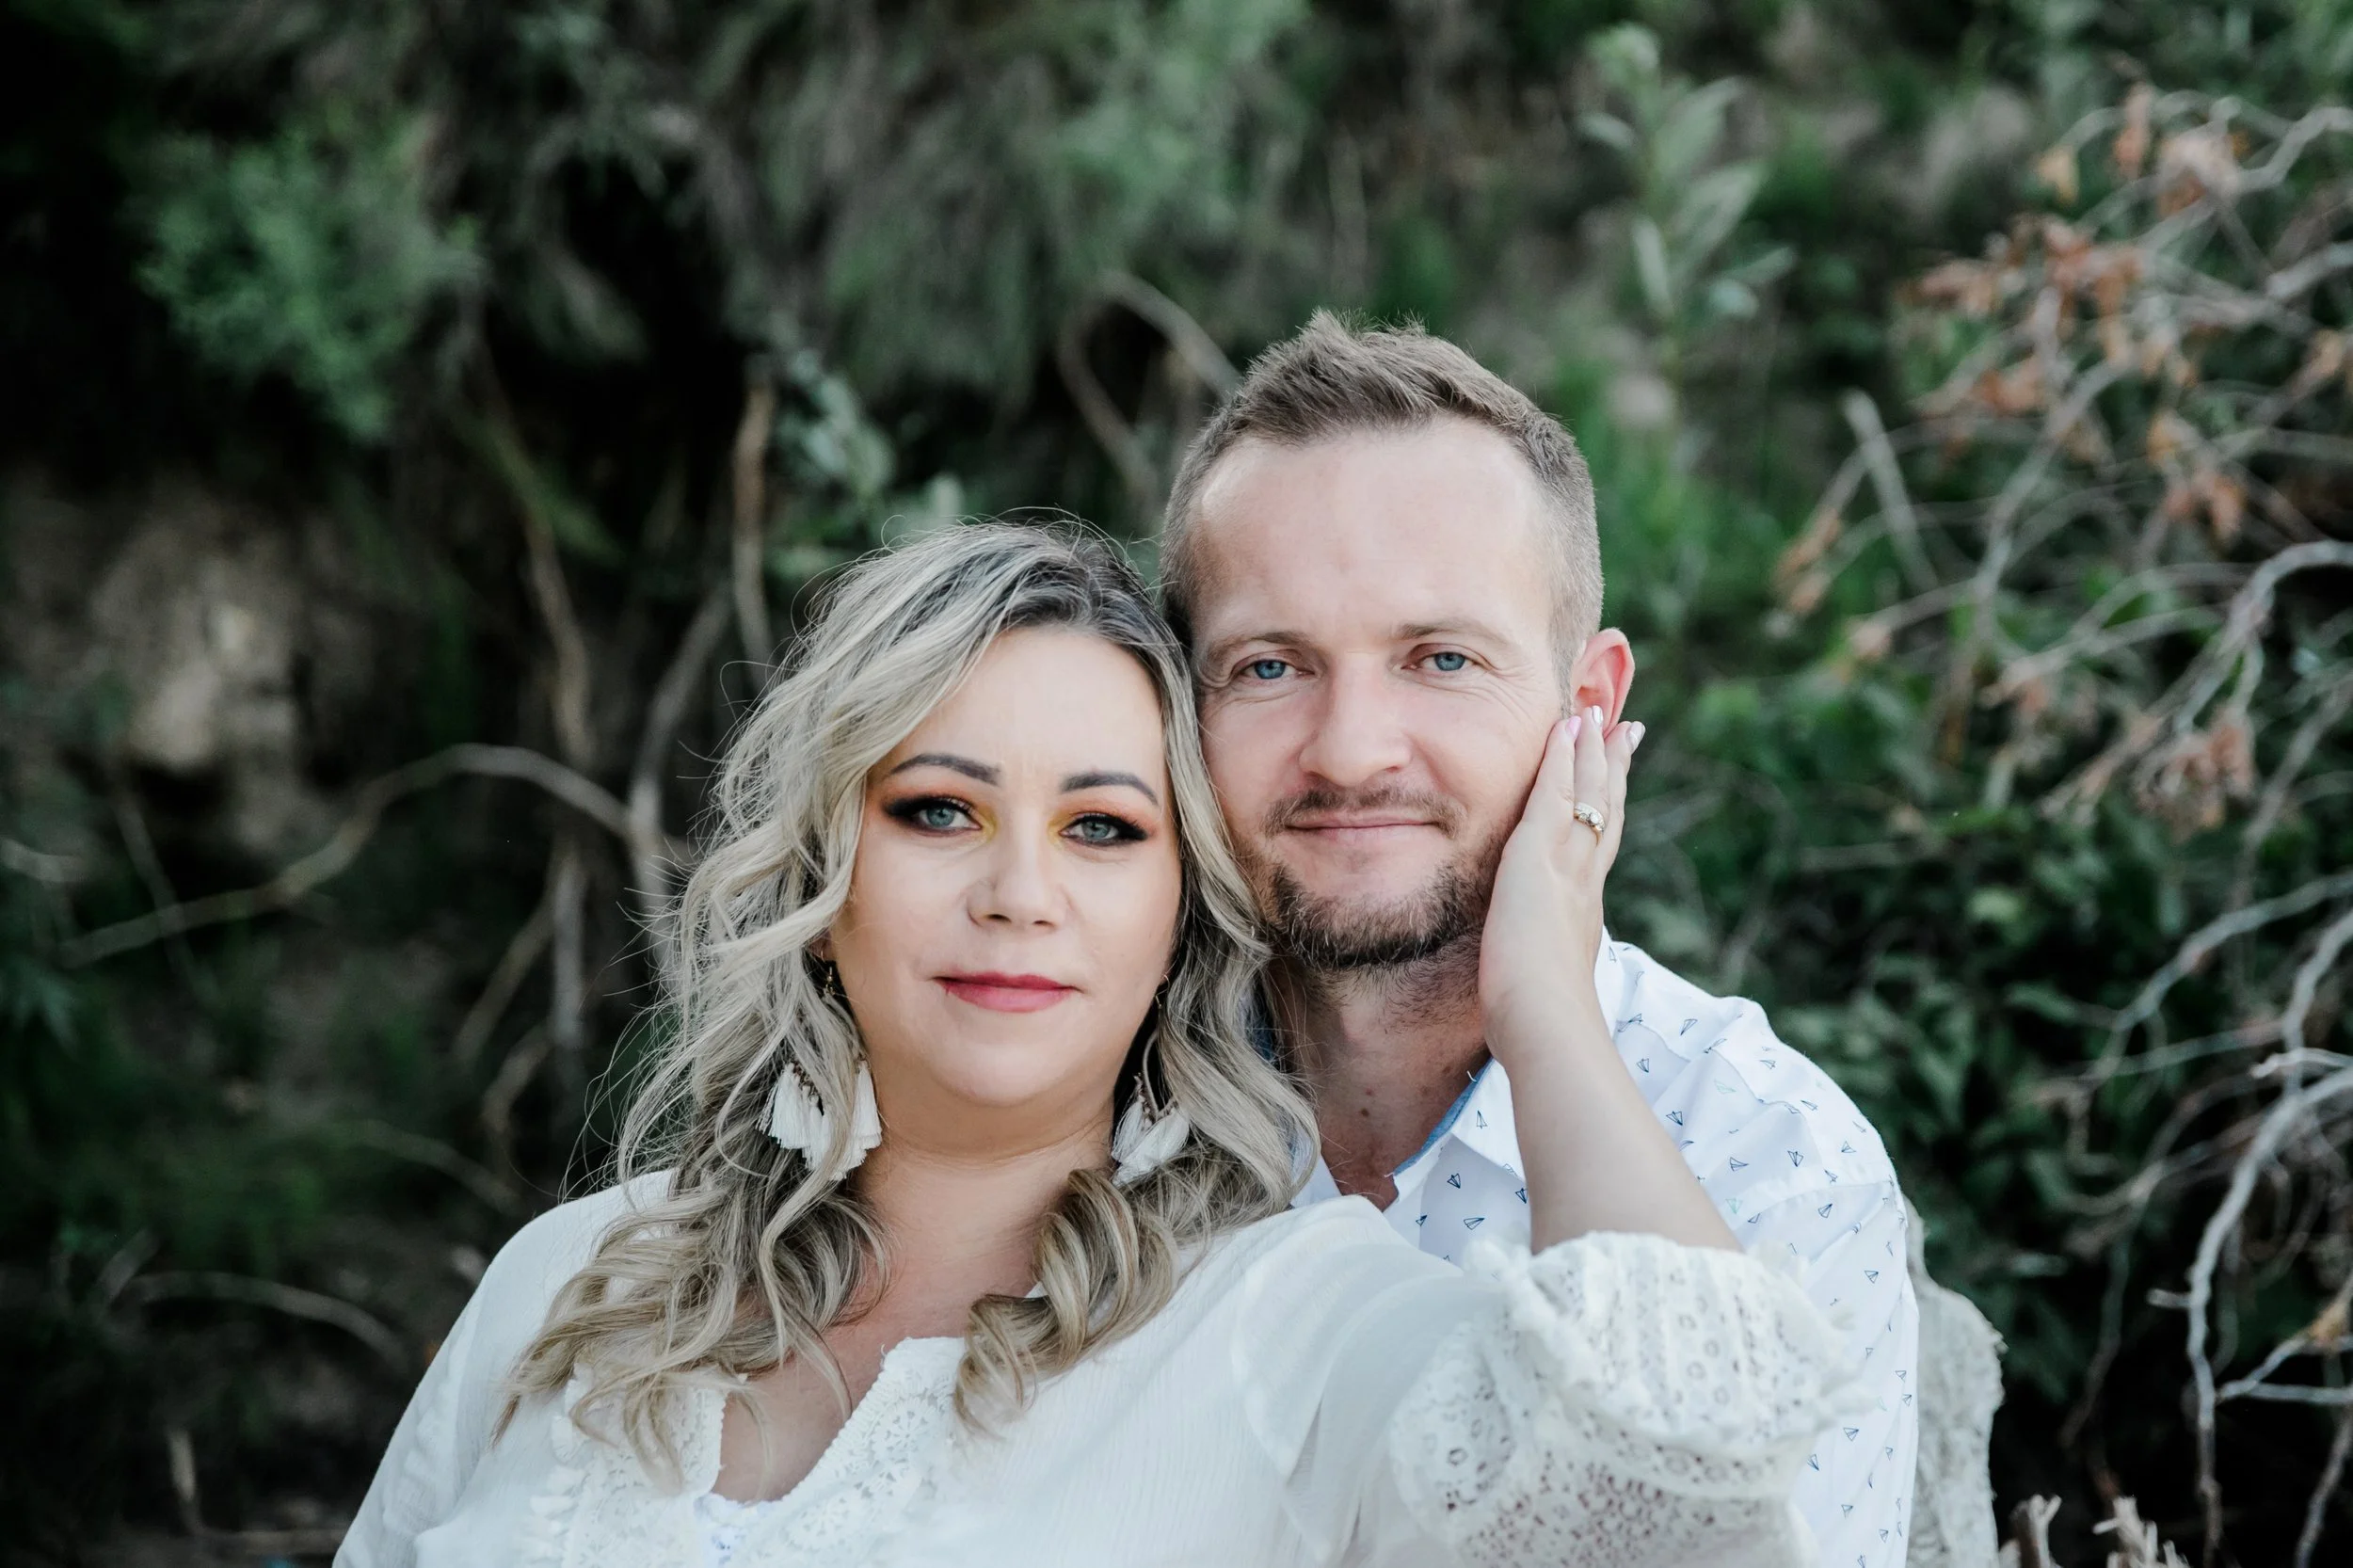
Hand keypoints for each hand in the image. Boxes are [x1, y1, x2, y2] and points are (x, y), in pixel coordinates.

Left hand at [1478, 707, 1640, 1074]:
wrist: (1545, 1019)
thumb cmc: (1540, 1021)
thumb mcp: (1546, 987)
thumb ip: (1546, 974)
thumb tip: (1544, 988)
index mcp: (1584, 910)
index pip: (1598, 848)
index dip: (1608, 811)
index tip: (1615, 783)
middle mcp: (1584, 880)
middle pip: (1605, 810)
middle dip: (1613, 768)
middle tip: (1625, 727)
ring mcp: (1567, 864)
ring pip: (1587, 793)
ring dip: (1592, 749)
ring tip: (1595, 711)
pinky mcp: (1538, 854)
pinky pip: (1554, 792)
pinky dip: (1561, 758)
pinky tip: (1564, 728)